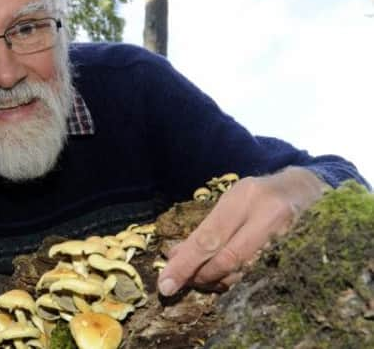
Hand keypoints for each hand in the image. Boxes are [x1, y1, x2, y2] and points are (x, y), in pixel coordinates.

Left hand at [157, 167, 326, 295]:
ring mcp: (288, 236)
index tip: (165, 283)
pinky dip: (238, 281)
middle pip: (227, 258)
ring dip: (218, 281)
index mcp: (245, 197)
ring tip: (203, 280)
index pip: (209, 237)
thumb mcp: (232, 200)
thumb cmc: (261, 195)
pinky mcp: (298, 253)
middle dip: (200, 276)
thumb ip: (207, 228)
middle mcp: (267, 215)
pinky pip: (261, 275)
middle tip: (182, 284)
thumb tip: (175, 255)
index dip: (185, 263)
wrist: (309, 190)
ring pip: (245, 271)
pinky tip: (226, 279)